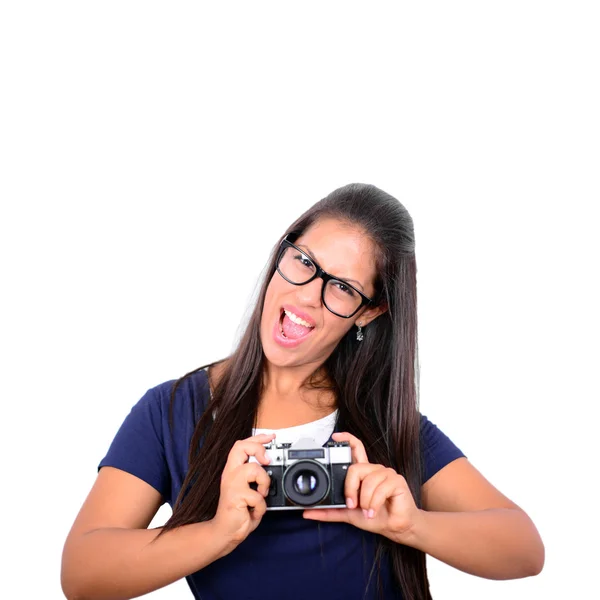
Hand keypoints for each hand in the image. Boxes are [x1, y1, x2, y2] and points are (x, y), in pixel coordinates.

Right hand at [211, 433, 274, 551]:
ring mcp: (232, 484)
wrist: (225, 532)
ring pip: (254, 468)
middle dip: (258, 448)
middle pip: (241, 446)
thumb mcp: (248, 489)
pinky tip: (253, 511)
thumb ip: (255, 477)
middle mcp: (230, 474)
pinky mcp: (236, 496)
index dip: (258, 438)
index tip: (271, 436)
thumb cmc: (238, 511)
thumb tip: (271, 467)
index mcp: (233, 470)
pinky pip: (258, 496)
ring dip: (264, 482)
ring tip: (261, 494)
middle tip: (266, 460)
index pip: (242, 445)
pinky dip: (261, 506)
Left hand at [303, 432, 421, 543]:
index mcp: (364, 473)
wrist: (395, 528)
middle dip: (350, 488)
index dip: (347, 439)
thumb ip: (329, 512)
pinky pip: (380, 489)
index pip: (356, 448)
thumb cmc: (375, 517)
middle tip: (352, 504)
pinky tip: (374, 511)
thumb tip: (307, 513)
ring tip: (368, 510)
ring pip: (367, 481)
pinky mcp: (396, 480)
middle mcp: (374, 469)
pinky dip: (374, 504)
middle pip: (355, 468)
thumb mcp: (348, 514)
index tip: (334, 437)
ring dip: (365, 501)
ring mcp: (386, 473)